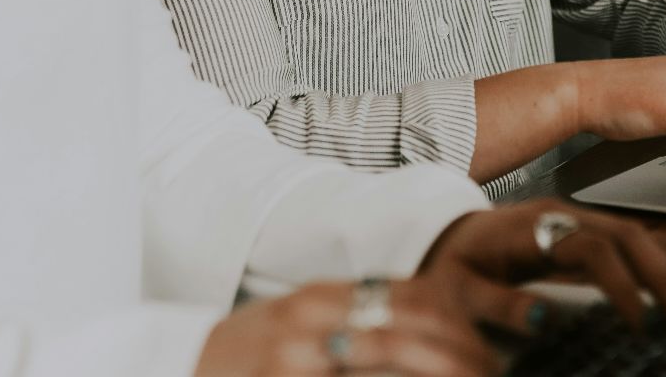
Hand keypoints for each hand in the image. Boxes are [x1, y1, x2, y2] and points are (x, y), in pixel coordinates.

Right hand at [194, 278, 497, 376]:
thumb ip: (355, 315)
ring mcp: (295, 359)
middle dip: (458, 358)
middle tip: (491, 371)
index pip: (404, 296)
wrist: (174, 366)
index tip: (488, 344)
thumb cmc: (247, 351)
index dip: (456, 322)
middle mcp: (311, 321)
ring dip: (434, 372)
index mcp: (322, 296)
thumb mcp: (301, 319)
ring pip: (382, 360)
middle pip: (404, 334)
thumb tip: (424, 321)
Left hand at [418, 200, 665, 330]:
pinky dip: (648, 266)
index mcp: (530, 225)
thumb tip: (543, 320)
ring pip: (631, 233)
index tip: (639, 323)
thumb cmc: (447, 265)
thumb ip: (497, 306)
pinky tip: (662, 294)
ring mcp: (569, 219)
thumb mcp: (458, 292)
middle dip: (660, 273)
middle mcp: (557, 215)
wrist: (436, 236)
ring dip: (661, 269)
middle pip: (625, 232)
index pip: (592, 246)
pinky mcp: (575, 231)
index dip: (620, 284)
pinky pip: (621, 242)